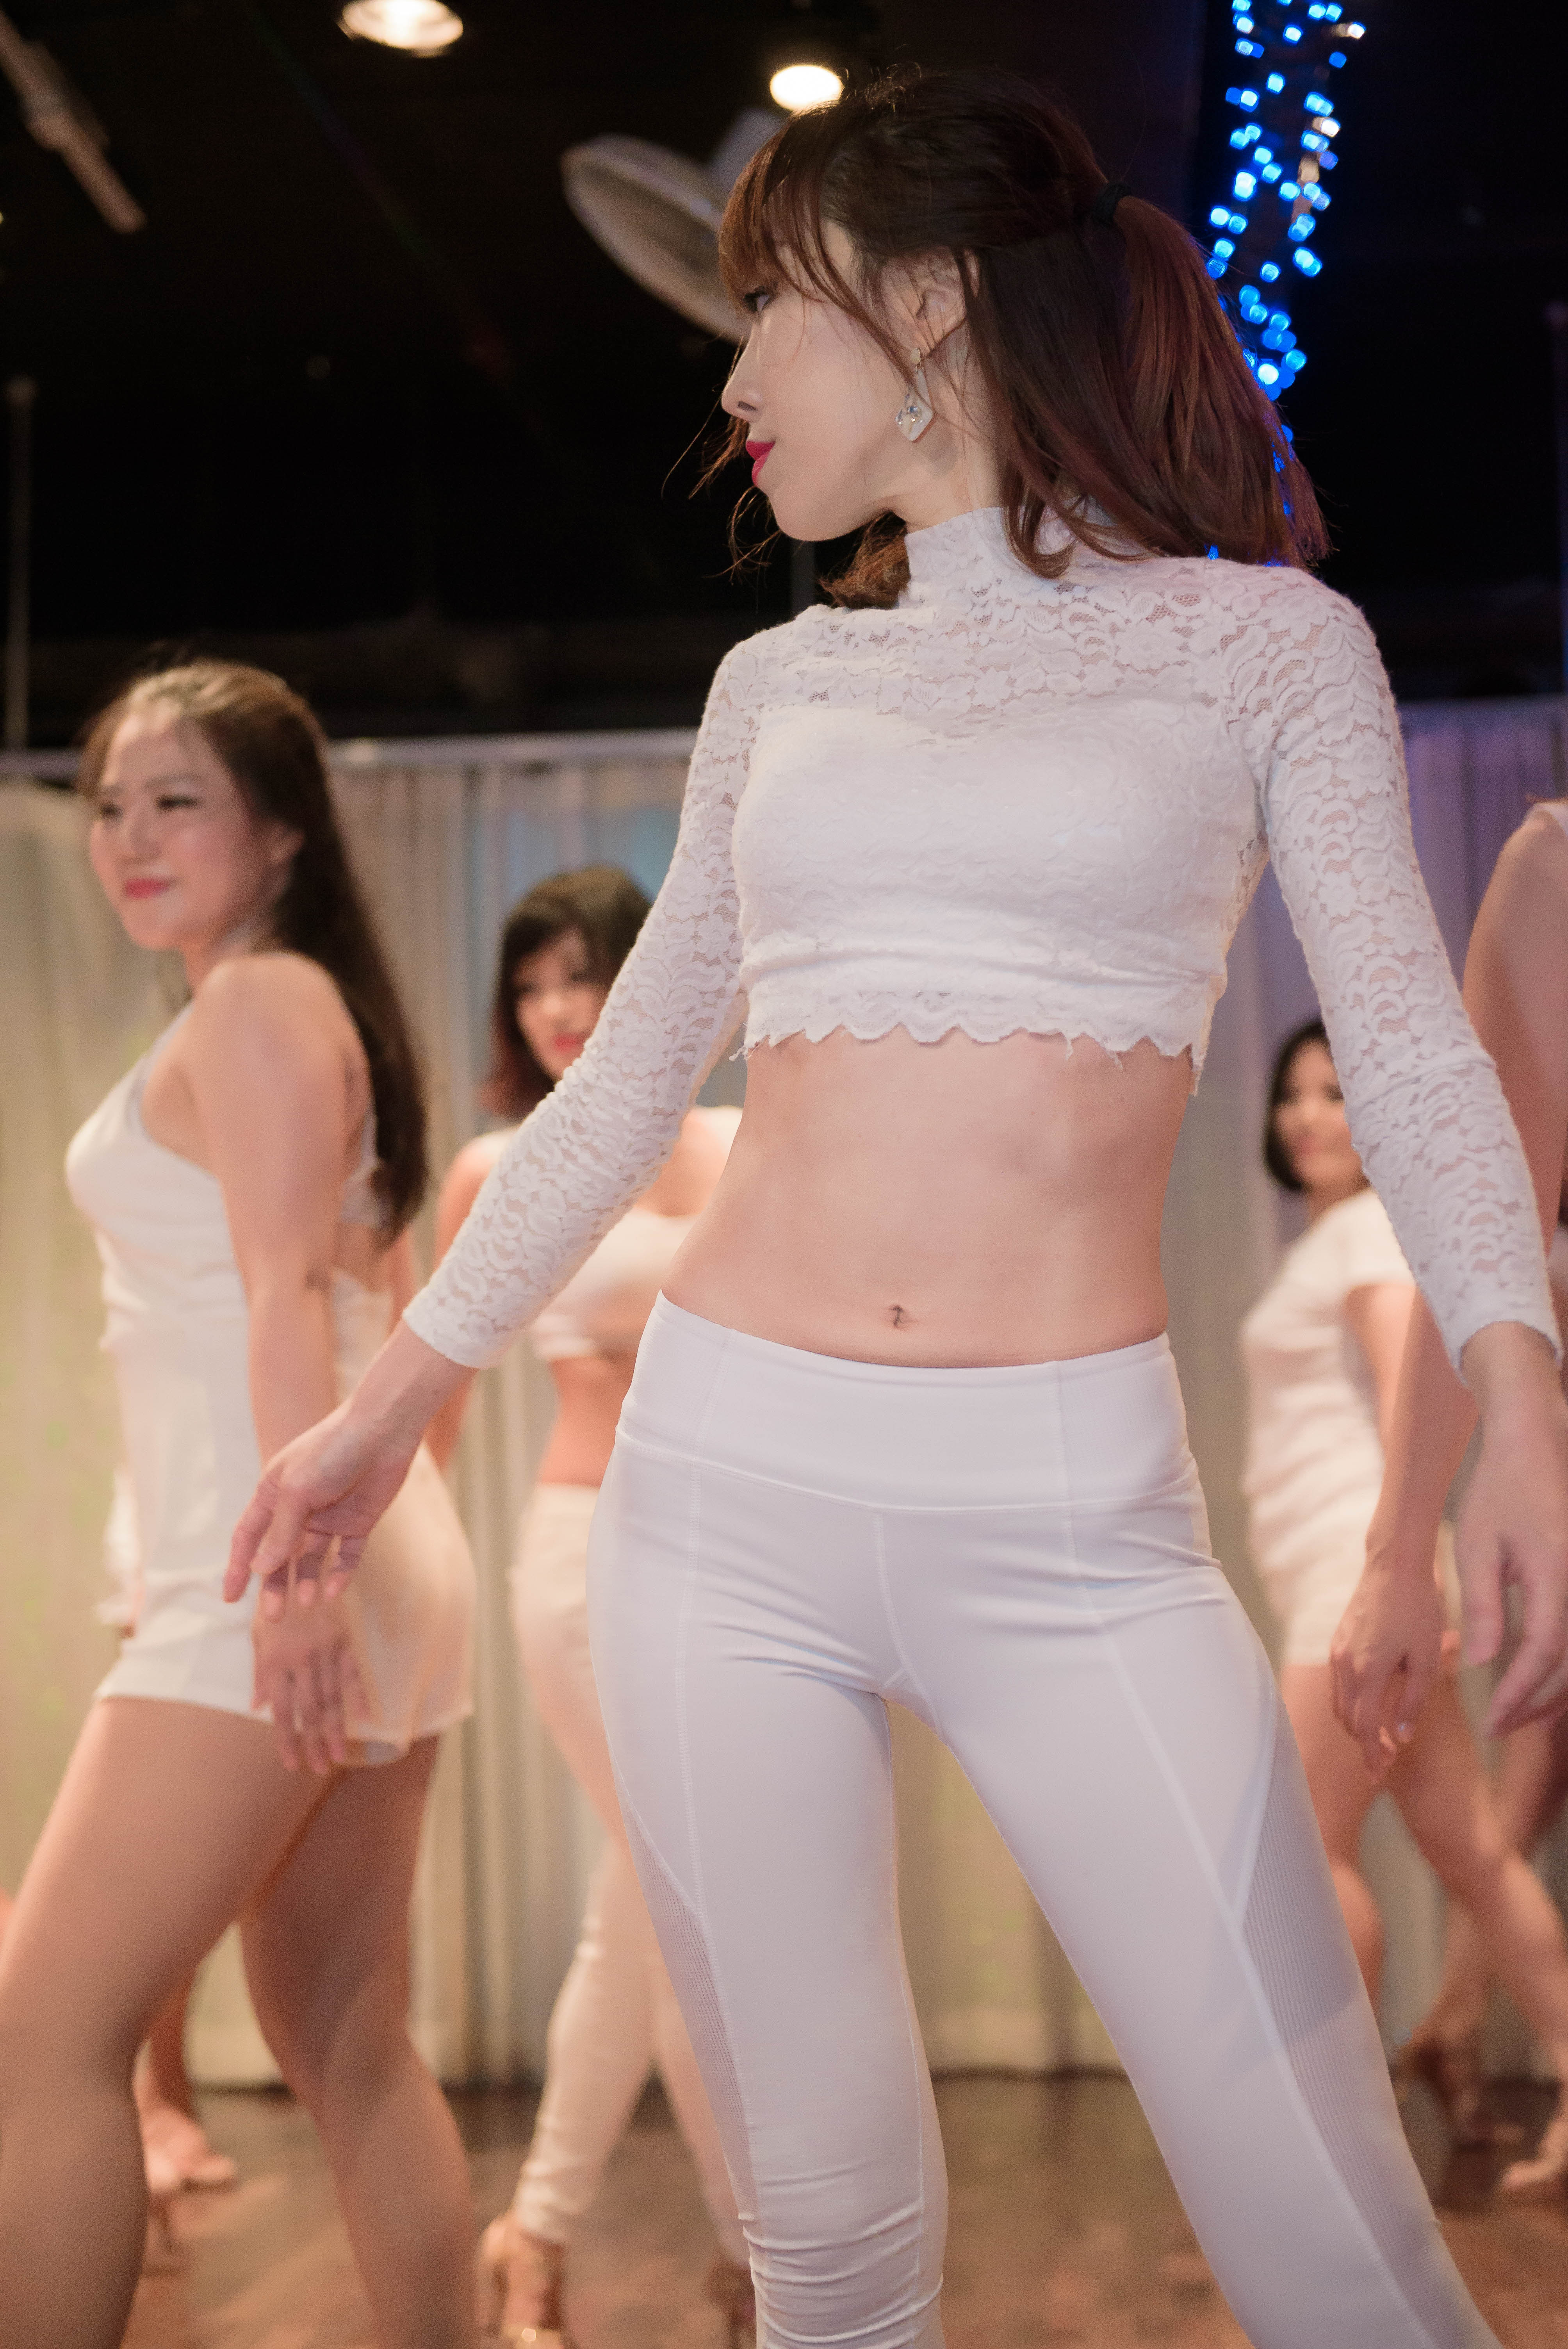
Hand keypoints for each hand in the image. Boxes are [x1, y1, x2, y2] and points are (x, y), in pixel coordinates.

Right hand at [226, 1397, 417, 1618]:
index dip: (238, 1566)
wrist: (383, 1431)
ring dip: (307, 1582)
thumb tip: (259, 1569)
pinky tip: (334, 1590)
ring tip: (308, 1601)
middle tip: (274, 1616)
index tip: (230, 1597)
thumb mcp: (298, 1492)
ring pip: (311, 1559)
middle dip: (275, 1585)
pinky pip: (345, 1556)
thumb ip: (280, 1532)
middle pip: (280, 1555)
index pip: (249, 1536)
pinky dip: (339, 1573)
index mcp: (274, 1494)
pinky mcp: (358, 1522)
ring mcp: (329, 1516)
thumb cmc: (332, 1451)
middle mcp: (299, 1508)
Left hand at [252, 1582, 366, 1774]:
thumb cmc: (272, 1602)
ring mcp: (325, 1649)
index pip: (282, 1711)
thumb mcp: (258, 1635)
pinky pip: (353, 1672)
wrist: (296, 1559)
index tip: (292, 1765)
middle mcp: (301, 1659)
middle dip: (314, 1744)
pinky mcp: (344, 1637)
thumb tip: (258, 1708)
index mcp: (274, 1661)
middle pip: (309, 1711)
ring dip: (336, 1730)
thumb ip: (261, 1673)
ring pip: (332, 1697)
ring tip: (338, 1758)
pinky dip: (359, 1696)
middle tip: (319, 1771)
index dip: (286, 1740)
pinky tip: (364, 1719)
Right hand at [1330, 1548, 1447, 1779]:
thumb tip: (1402, 1734)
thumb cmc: (1418, 1610)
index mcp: (1368, 1672)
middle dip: (1363, 1744)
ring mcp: (1337, 1652)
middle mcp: (1345, 1665)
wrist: (1394, 1566)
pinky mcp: (1337, 1641)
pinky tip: (1370, 1704)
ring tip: (1379, 1737)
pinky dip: (1351, 1703)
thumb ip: (1414, 1700)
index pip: (1364, 1727)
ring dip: (1356, 1724)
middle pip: (1347, 1719)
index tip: (1377, 1775)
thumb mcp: (1428, 1659)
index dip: (1370, 1754)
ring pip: (1339, 1702)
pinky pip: (1339, 1683)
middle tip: (1385, 1761)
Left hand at [1454, 1391, 1567, 1735]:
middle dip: (1535, 1703)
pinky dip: (1562, 1667)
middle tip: (1498, 1729)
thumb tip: (1482, 1663)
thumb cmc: (1501, 1489)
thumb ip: (1484, 1605)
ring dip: (1553, 1692)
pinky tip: (1538, 1682)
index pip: (1544, 1652)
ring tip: (1518, 1716)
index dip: (1519, 1693)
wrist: (1536, 1446)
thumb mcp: (1477, 1545)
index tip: (1492, 1723)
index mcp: (1556, 1575)